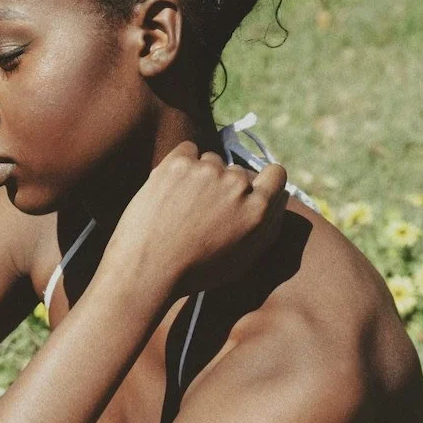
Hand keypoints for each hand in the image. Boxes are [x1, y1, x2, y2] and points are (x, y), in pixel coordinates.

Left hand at [109, 142, 288, 299]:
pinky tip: (171, 187)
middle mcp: (237, 185)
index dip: (264, 181)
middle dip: (225, 186)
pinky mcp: (178, 162)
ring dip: (202, 176)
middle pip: (238, 172)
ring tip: (182, 206)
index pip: (276, 175)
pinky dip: (182, 163)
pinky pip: (188, 150)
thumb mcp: (241, 261)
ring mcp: (207, 170)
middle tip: (203, 212)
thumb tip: (277, 200)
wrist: (145, 270)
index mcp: (257, 211)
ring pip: (212, 161)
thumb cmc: (193, 272)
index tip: (249, 191)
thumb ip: (265, 227)